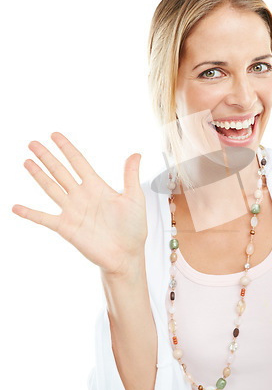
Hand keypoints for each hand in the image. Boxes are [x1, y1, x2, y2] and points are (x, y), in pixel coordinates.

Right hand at [12, 132, 146, 275]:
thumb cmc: (133, 228)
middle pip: (60, 172)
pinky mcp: (66, 228)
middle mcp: (82, 196)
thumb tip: (136, 154)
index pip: (78, 162)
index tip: (55, 135)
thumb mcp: (135, 198)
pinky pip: (44, 218)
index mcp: (98, 187)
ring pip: (51, 188)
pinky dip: (30, 213)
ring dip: (38, 176)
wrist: (127, 254)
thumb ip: (130, 176)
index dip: (67, 148)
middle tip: (33, 143)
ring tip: (27, 162)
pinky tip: (16, 207)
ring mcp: (72, 211)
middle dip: (47, 157)